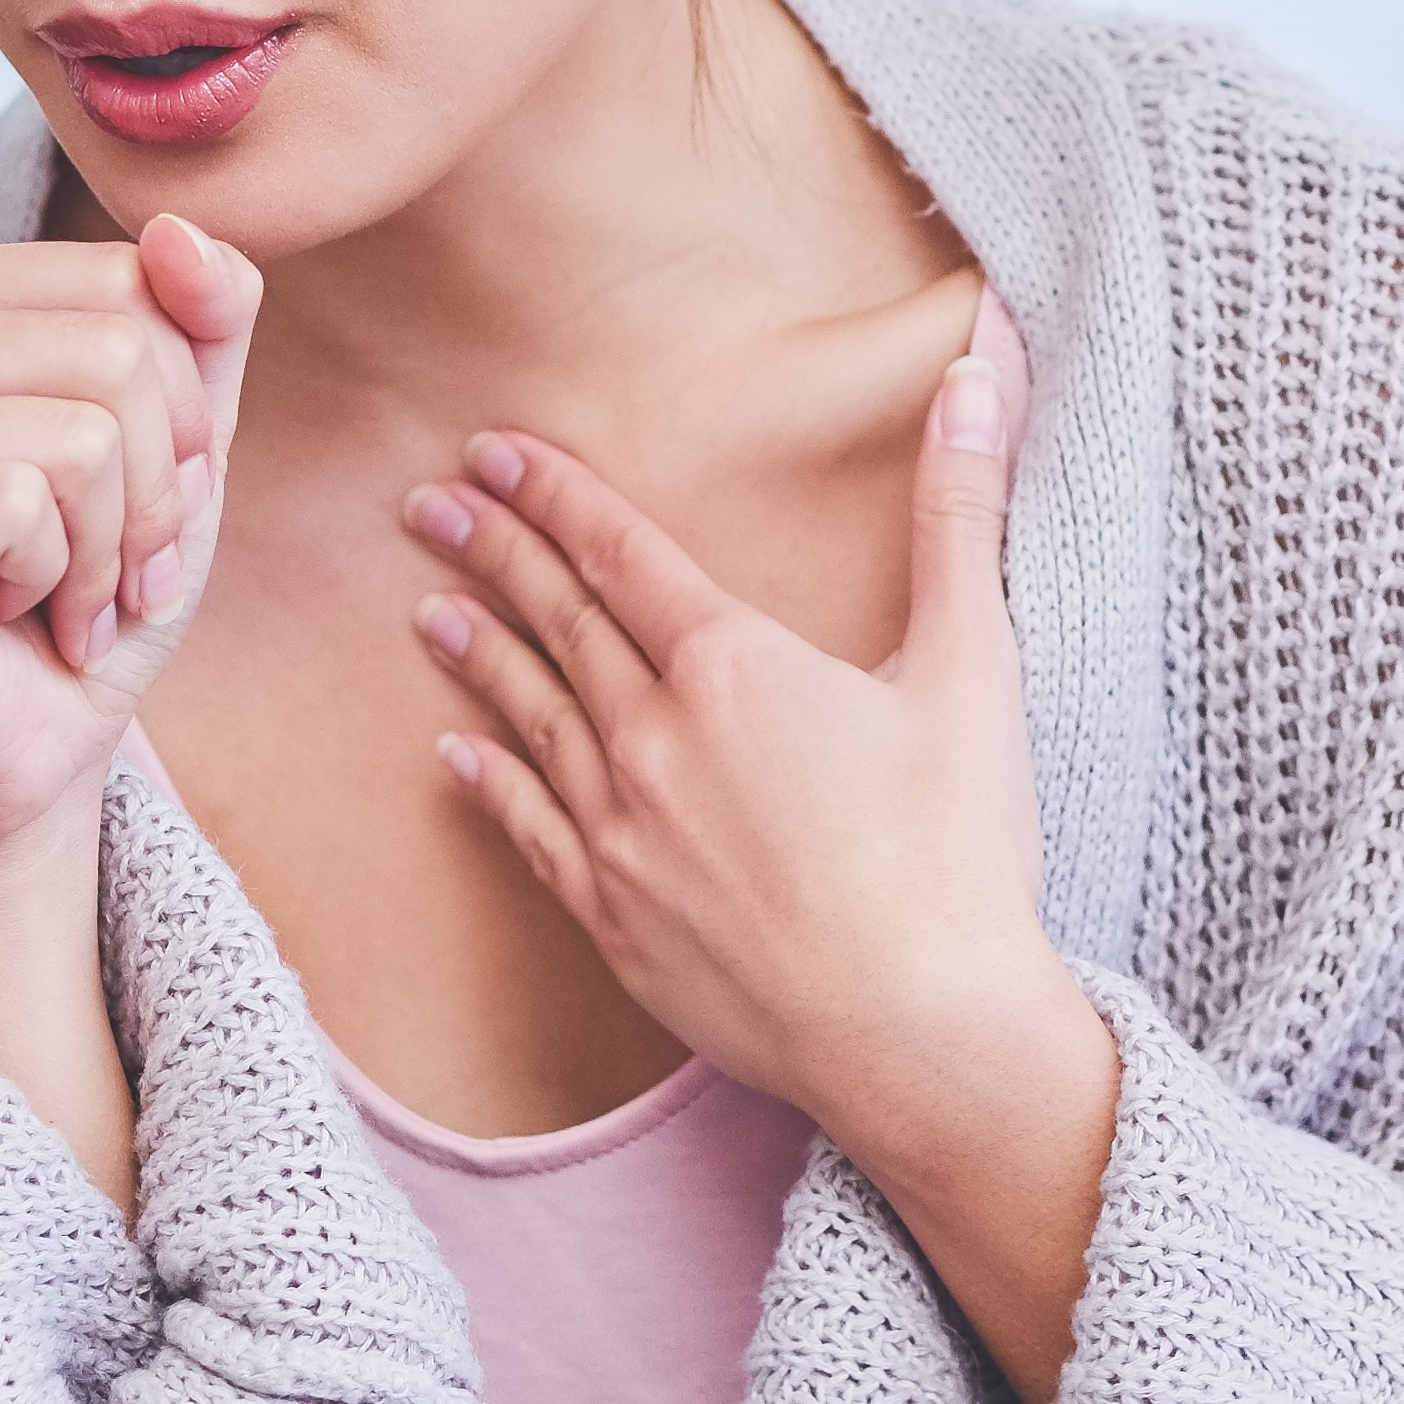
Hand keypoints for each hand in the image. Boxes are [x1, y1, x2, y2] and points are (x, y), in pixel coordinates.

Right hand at [0, 216, 263, 857]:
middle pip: (119, 352)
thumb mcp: (182, 441)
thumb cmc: (92, 587)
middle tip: (98, 566)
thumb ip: (202, 321)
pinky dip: (54, 585)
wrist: (26, 749)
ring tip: (51, 595)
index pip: (131, 279)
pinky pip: (26, 506)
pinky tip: (1, 617)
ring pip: (85, 434)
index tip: (126, 494)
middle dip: (153, 490)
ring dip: (106, 550)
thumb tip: (179, 230)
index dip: (178, 410)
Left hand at [410, 335, 1120, 1398]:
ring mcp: (624, 836)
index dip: (557, 495)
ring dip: (479, 657)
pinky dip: (490, 785)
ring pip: (532, 720)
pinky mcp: (616, 922)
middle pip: (560, 625)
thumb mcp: (970, 665)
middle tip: (430, 504)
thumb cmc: (956, 852)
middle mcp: (655, 740)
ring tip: (428, 609)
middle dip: (494, 554)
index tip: (496, 450)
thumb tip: (976, 371)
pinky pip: (531, 833)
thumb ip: (958, 511)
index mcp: (734, 665)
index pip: (623, 554)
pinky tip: (457, 756)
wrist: (918, 1033)